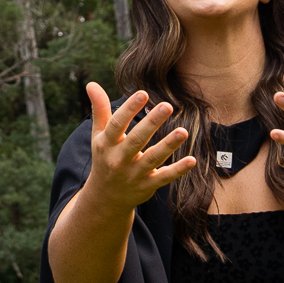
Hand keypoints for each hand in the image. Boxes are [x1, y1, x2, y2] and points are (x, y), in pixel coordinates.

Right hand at [82, 82, 195, 210]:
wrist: (105, 198)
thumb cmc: (105, 157)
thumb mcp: (99, 135)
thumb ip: (99, 109)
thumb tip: (91, 84)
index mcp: (107, 144)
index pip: (116, 125)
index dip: (129, 109)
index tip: (142, 93)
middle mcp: (119, 159)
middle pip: (136, 140)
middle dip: (151, 124)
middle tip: (167, 105)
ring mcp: (134, 174)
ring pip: (152, 159)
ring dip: (168, 146)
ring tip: (183, 132)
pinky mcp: (147, 186)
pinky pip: (164, 178)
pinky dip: (178, 170)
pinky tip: (192, 160)